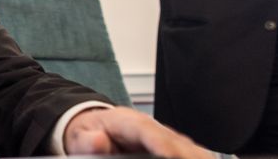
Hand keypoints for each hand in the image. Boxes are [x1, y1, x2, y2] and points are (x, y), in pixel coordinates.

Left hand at [65, 107, 211, 158]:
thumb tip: (97, 141)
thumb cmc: (89, 133)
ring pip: (190, 149)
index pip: (148, 131)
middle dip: (188, 156)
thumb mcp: (79, 137)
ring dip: (198, 157)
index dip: (163, 144)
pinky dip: (198, 158)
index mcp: (127, 122)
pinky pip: (190, 154)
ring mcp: (164, 138)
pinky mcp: (171, 148)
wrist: (93, 127)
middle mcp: (151, 128)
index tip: (171, 155)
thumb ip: (87, 140)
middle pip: (177, 141)